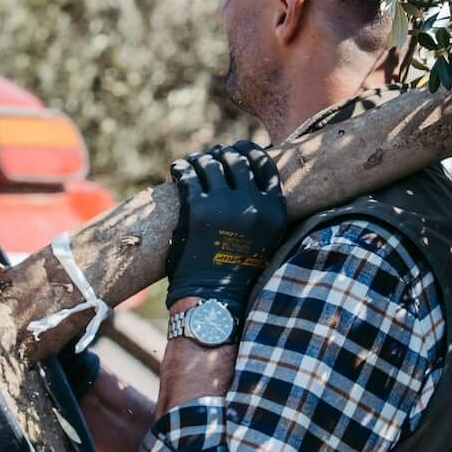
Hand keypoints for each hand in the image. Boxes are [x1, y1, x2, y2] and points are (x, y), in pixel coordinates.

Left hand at [167, 141, 286, 311]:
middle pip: (236, 159)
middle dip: (222, 154)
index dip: (248, 151)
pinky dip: (181, 168)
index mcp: (274, 211)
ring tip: (192, 163)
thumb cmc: (237, 273)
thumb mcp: (265, 239)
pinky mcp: (197, 209)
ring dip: (199, 159)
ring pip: (210, 163)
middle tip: (211, 156)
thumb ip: (260, 209)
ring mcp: (224, 205)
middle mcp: (253, 204)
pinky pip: (187, 175)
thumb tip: (246, 175)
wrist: (214, 301)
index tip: (237, 150)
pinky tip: (177, 169)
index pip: (265, 163)